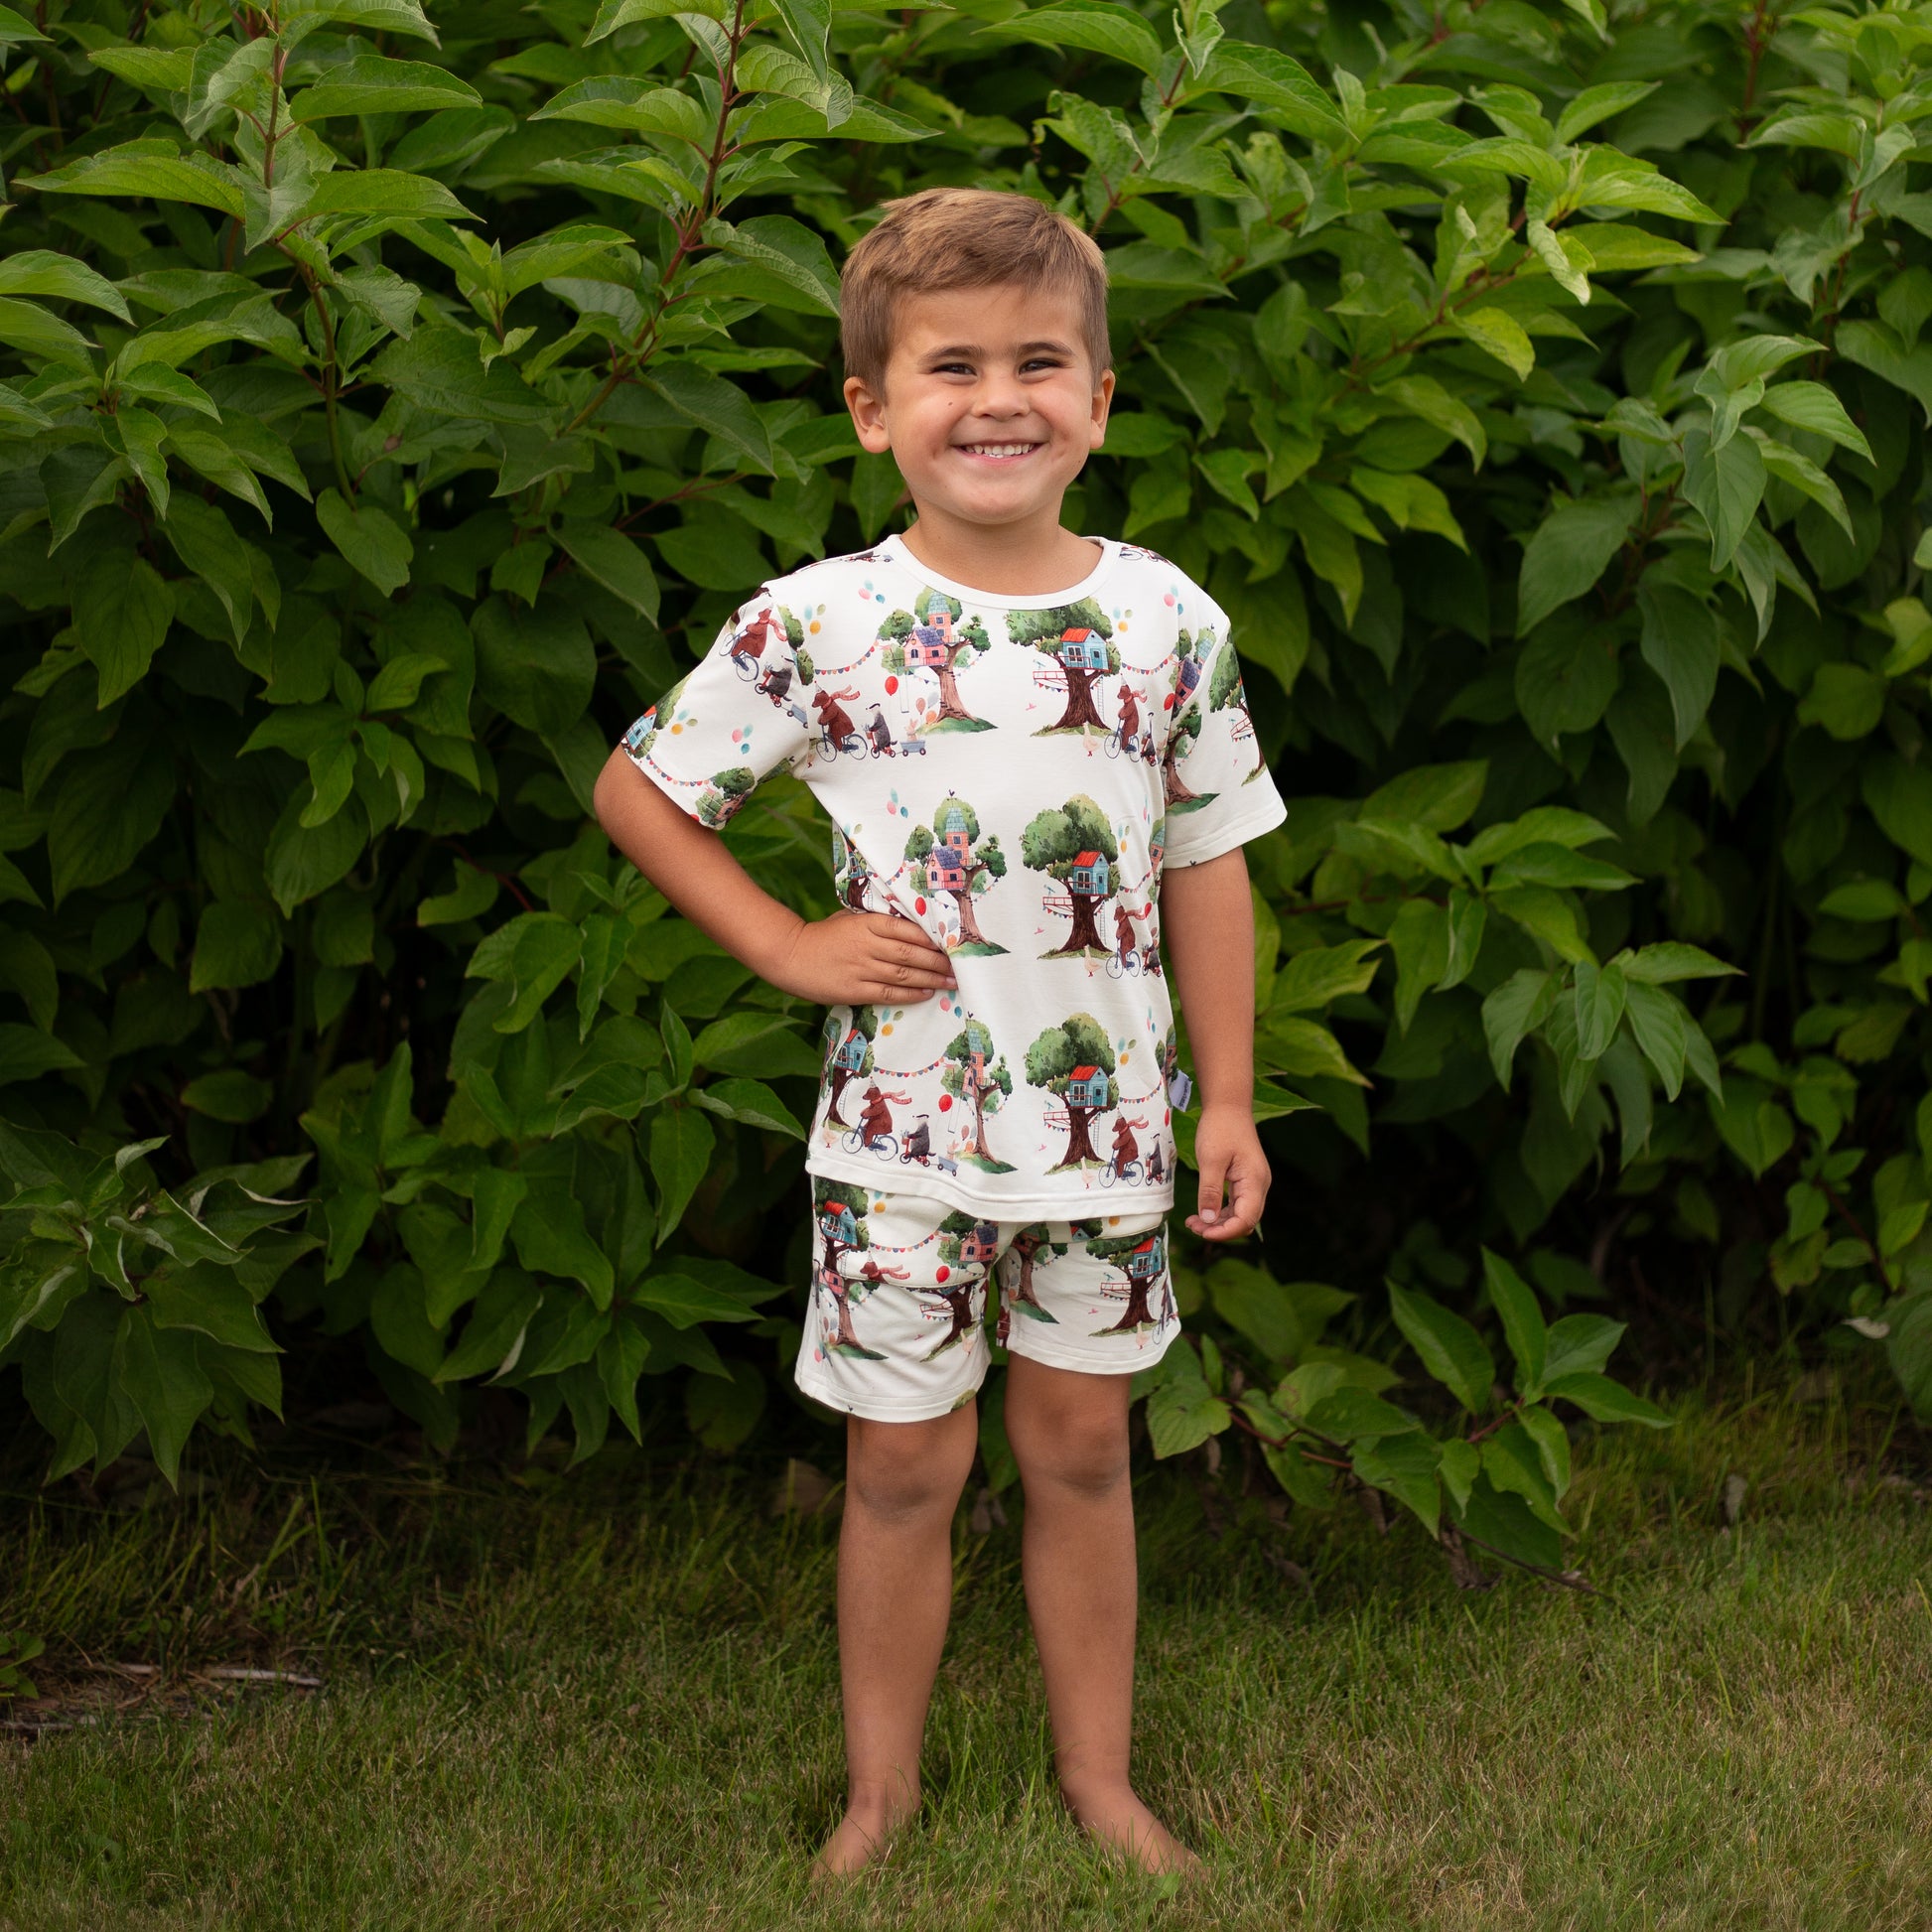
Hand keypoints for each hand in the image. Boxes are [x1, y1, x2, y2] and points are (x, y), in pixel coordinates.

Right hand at [768, 910, 956, 1005]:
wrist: (791, 955)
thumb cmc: (825, 934)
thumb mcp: (850, 917)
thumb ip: (878, 920)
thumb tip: (912, 923)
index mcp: (868, 924)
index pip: (908, 929)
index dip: (932, 938)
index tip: (951, 943)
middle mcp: (867, 945)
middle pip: (911, 953)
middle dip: (938, 961)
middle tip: (959, 966)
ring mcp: (861, 969)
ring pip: (904, 974)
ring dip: (931, 979)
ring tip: (952, 981)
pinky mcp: (854, 990)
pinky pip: (889, 994)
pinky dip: (911, 994)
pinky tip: (928, 993)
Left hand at [1184, 1102, 1268, 1241]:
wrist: (1228, 1106)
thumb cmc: (1220, 1129)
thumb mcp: (1210, 1160)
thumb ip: (1209, 1191)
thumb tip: (1207, 1220)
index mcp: (1255, 1181)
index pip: (1245, 1219)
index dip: (1224, 1232)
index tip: (1201, 1232)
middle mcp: (1259, 1185)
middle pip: (1245, 1221)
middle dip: (1220, 1230)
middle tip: (1193, 1227)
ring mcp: (1254, 1183)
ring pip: (1241, 1215)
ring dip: (1219, 1223)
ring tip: (1194, 1222)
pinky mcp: (1245, 1180)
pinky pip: (1236, 1204)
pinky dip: (1221, 1212)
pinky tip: (1203, 1212)